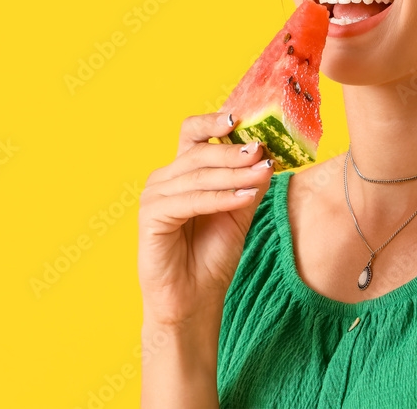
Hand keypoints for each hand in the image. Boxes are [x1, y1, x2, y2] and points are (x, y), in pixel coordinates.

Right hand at [138, 112, 272, 326]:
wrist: (194, 299)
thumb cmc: (212, 256)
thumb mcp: (238, 212)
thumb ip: (248, 183)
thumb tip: (266, 155)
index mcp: (182, 172)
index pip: (192, 133)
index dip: (213, 122)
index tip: (241, 118)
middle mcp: (164, 179)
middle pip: (199, 153)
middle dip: (235, 153)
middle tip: (263, 152)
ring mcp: (153, 196)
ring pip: (198, 176)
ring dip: (234, 175)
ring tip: (261, 175)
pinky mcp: (150, 217)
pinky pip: (190, 201)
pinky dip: (220, 198)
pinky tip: (244, 198)